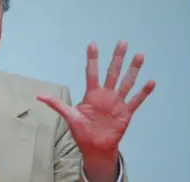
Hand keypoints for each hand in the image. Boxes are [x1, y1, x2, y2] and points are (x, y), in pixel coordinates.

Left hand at [37, 41, 155, 156]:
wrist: (95, 147)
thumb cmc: (82, 131)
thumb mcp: (69, 116)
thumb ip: (56, 104)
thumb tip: (39, 96)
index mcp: (92, 94)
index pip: (92, 72)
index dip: (92, 59)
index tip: (93, 44)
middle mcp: (106, 95)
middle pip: (112, 72)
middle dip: (117, 57)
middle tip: (122, 42)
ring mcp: (117, 103)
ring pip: (126, 82)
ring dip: (133, 70)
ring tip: (139, 55)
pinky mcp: (126, 113)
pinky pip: (136, 100)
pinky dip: (143, 92)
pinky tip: (150, 81)